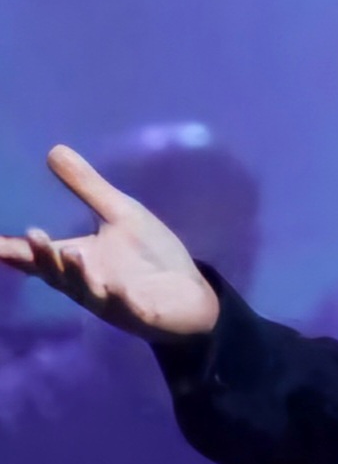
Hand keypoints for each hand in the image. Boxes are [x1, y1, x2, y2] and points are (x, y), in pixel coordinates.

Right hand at [0, 146, 218, 339]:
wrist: (193, 293)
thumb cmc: (150, 255)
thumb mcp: (121, 215)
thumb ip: (88, 188)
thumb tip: (54, 150)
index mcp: (77, 259)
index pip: (36, 255)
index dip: (11, 250)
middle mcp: (86, 283)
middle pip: (56, 272)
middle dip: (43, 256)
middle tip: (33, 235)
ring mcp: (113, 301)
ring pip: (87, 291)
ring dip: (78, 274)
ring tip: (71, 252)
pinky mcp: (142, 313)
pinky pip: (130, 310)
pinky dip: (123, 301)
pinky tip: (120, 291)